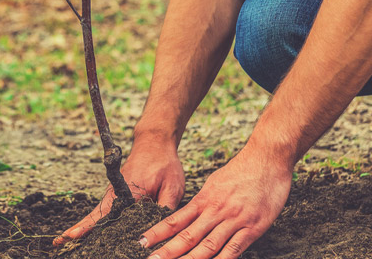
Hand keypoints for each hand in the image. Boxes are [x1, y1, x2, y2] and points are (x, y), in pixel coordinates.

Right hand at [54, 139, 184, 243]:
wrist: (155, 142)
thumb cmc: (164, 163)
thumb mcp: (172, 187)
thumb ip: (165, 209)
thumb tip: (160, 232)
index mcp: (127, 192)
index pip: (105, 214)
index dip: (89, 226)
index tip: (72, 235)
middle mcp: (116, 193)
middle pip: (95, 216)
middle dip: (78, 229)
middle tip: (60, 242)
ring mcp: (115, 193)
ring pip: (98, 213)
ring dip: (85, 226)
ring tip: (67, 240)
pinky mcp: (117, 193)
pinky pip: (105, 210)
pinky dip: (95, 221)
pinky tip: (91, 232)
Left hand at [138, 147, 290, 257]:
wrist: (266, 158)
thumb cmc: (242, 170)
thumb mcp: (215, 182)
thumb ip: (204, 201)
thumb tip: (190, 214)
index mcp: (204, 199)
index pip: (175, 220)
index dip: (158, 232)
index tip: (143, 241)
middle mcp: (215, 210)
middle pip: (187, 235)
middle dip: (168, 251)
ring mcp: (233, 219)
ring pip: (208, 245)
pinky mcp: (253, 227)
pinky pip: (234, 248)